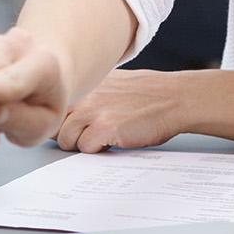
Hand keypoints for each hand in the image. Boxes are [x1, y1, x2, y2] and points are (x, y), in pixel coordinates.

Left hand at [55, 70, 185, 150]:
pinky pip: (85, 148)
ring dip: (82, 145)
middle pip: (56, 124)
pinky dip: (97, 150)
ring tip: (103, 140)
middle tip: (89, 138)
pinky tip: (113, 142)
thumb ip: (94, 95)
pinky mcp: (104, 128)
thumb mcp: (117, 84)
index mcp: (89, 84)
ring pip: (66, 139)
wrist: (177, 99)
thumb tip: (75, 112)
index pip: (58, 106)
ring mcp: (93, 110)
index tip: (74, 128)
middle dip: (69, 135)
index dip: (64, 122)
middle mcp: (87, 95)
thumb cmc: (152, 96)